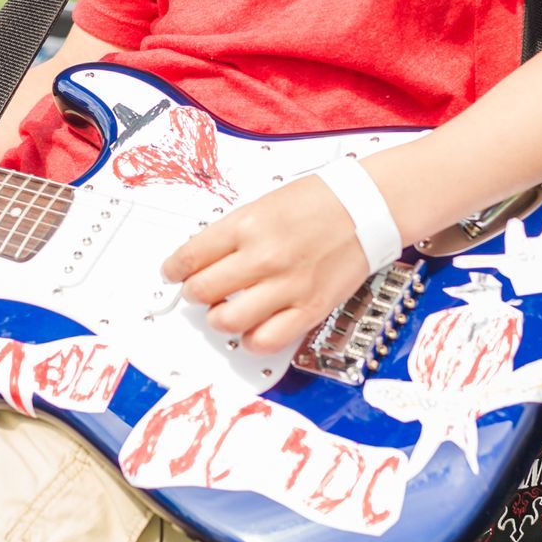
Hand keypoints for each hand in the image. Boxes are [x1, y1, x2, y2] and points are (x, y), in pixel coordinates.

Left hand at [163, 174, 377, 355]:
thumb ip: (233, 231)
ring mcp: (287, 285)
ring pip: (227, 320)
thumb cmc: (321, 201)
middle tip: (198, 291)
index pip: (191, 255)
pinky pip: (267, 340)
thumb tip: (202, 257)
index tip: (172, 273)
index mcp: (248, 224)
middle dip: (193, 293)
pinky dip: (251, 340)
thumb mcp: (265, 203)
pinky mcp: (309, 308)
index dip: (173, 269)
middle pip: (202, 290)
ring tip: (224, 310)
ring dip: (218, 318)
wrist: (369, 206)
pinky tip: (251, 330)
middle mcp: (264, 256)